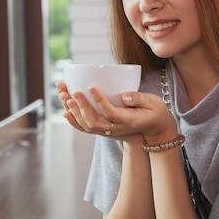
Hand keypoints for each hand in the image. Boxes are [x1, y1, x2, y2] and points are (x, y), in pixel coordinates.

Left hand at [56, 81, 176, 141]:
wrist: (155, 129)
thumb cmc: (155, 112)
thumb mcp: (153, 103)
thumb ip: (139, 98)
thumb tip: (125, 96)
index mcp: (128, 121)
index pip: (110, 112)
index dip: (99, 101)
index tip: (90, 87)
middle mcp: (116, 129)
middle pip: (94, 122)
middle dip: (81, 107)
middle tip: (72, 91)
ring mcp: (109, 131)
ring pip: (87, 126)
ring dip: (73, 111)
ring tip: (64, 95)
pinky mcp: (104, 130)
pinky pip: (85, 129)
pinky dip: (74, 121)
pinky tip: (65, 111)